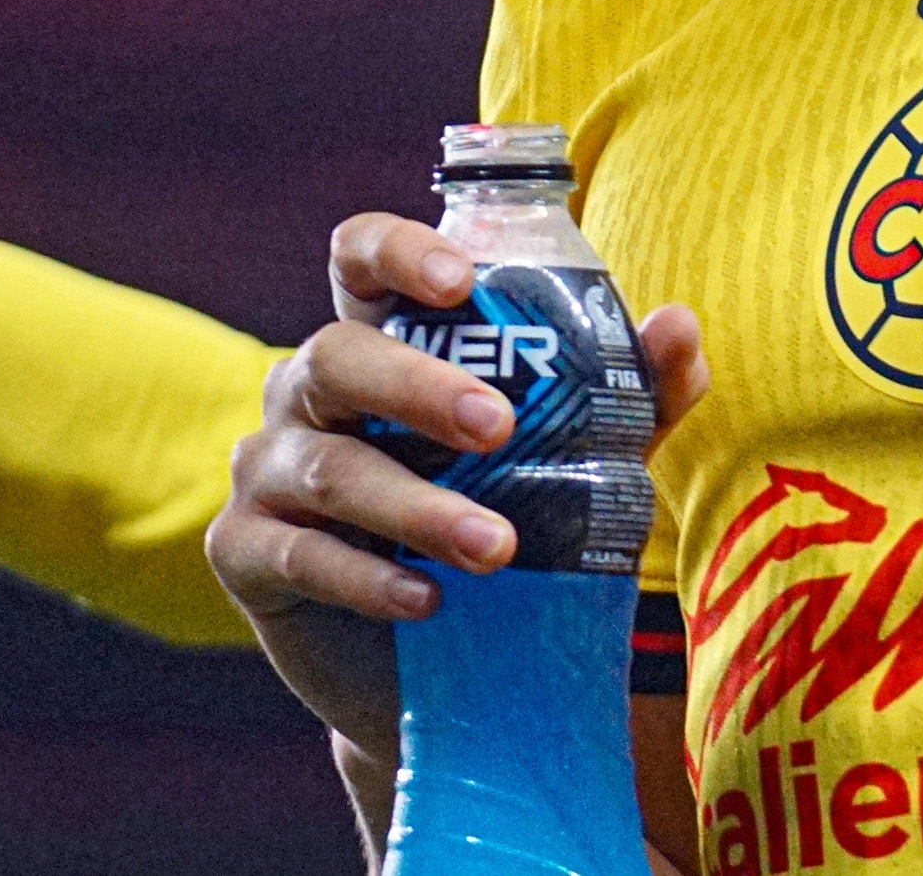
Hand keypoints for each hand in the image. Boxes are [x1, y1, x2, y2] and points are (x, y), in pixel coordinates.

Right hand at [208, 208, 706, 762]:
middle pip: (338, 355)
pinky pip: (299, 554)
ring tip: (498, 549)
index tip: (461, 279)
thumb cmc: (503, 521)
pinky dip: (367, 577)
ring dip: (417, 506)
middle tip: (499, 425)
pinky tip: (427, 600)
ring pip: (330, 467)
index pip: (356, 257)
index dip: (396, 251)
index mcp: (378, 340)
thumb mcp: (576, 458)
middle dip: (418, 386)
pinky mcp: (244, 552)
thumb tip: (678, 329)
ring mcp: (266, 468)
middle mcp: (307, 390)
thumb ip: (626, 396)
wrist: (445, 671)